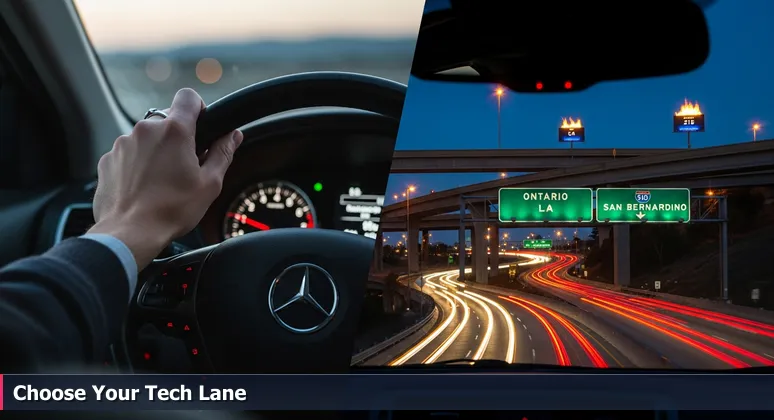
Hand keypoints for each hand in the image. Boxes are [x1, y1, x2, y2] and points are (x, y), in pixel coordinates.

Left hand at [89, 88, 242, 269]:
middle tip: (185, 164)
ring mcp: (123, 144)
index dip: (198, 108)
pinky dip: (137, 164)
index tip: (201, 126)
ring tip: (162, 181)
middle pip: (167, 119)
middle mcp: (145, 130)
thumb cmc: (172, 210)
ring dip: (156, 151)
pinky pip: (128, 153)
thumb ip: (223, 153)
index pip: (188, 97)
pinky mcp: (108, 159)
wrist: (130, 233)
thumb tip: (233, 135)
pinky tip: (144, 187)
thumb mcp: (209, 183)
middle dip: (177, 137)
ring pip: (146, 137)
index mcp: (174, 131)